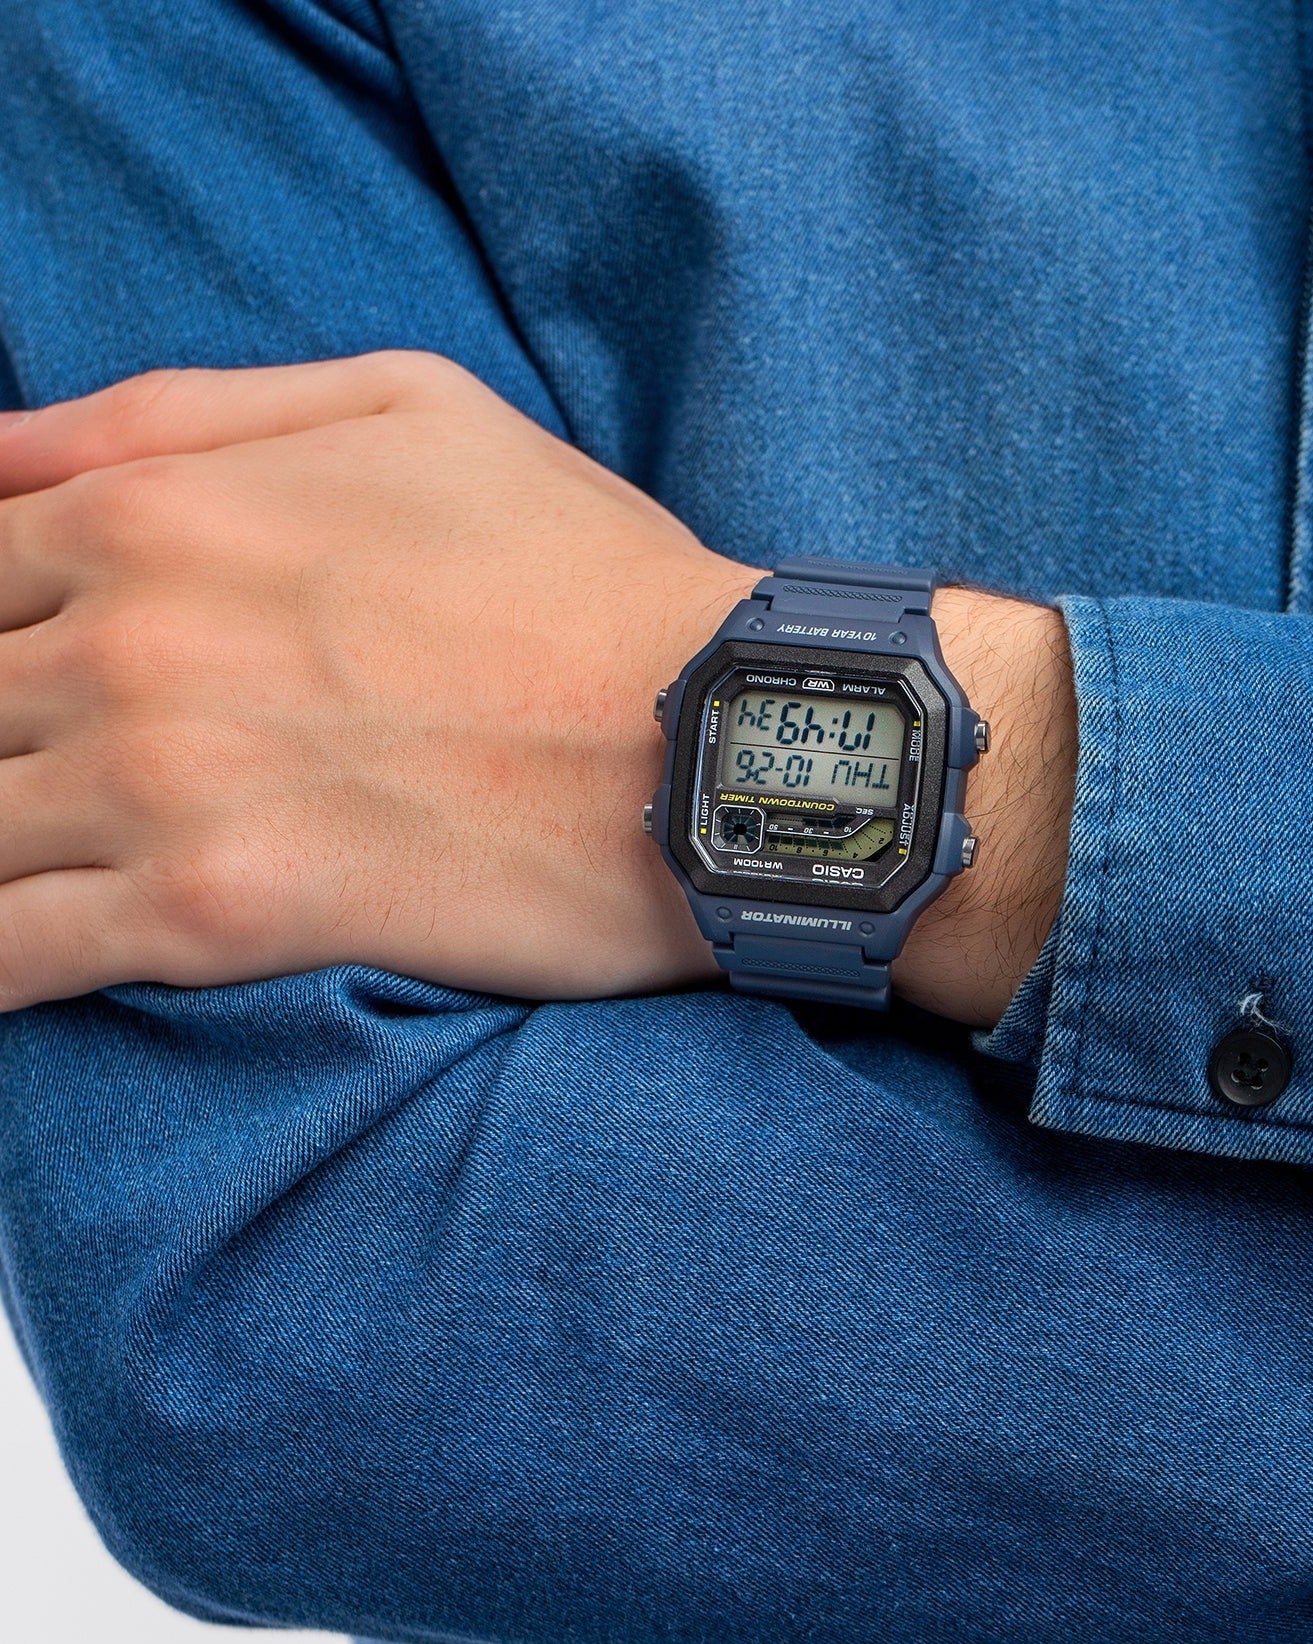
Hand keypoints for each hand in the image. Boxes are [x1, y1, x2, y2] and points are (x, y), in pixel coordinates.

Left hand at [0, 350, 1073, 1025]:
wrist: (708, 732)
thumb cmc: (579, 571)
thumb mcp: (407, 408)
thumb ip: (184, 410)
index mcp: (156, 510)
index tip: (32, 676)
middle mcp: (124, 642)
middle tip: (50, 774)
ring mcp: (156, 783)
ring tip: (41, 856)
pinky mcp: (214, 915)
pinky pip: (13, 955)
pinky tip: (9, 962)